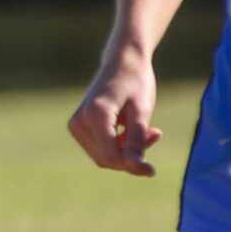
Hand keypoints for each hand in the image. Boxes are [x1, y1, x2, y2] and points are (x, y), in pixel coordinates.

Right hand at [69, 60, 161, 176]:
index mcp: (95, 114)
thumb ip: (137, 141)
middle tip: (154, 135)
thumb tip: (137, 169)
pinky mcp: (78, 127)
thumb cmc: (136, 82)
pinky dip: (119, 146)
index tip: (152, 170)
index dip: (132, 166)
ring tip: (148, 131)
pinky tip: (133, 129)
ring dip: (126, 151)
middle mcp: (80, 121)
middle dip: (130, 157)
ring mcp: (76, 124)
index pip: (111, 156)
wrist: (122, 61)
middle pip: (106, 159)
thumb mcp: (142, 111)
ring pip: (103, 157)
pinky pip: (100, 149)